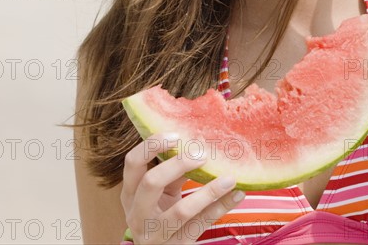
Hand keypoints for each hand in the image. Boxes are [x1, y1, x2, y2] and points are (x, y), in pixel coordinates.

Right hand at [121, 133, 245, 243]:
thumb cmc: (160, 214)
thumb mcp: (161, 193)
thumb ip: (173, 172)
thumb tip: (199, 144)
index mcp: (130, 193)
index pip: (133, 163)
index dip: (152, 145)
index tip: (177, 135)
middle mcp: (138, 213)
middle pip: (151, 183)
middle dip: (178, 165)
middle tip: (202, 155)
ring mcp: (156, 233)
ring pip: (182, 211)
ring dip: (209, 191)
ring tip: (230, 178)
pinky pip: (201, 224)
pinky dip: (221, 207)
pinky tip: (237, 194)